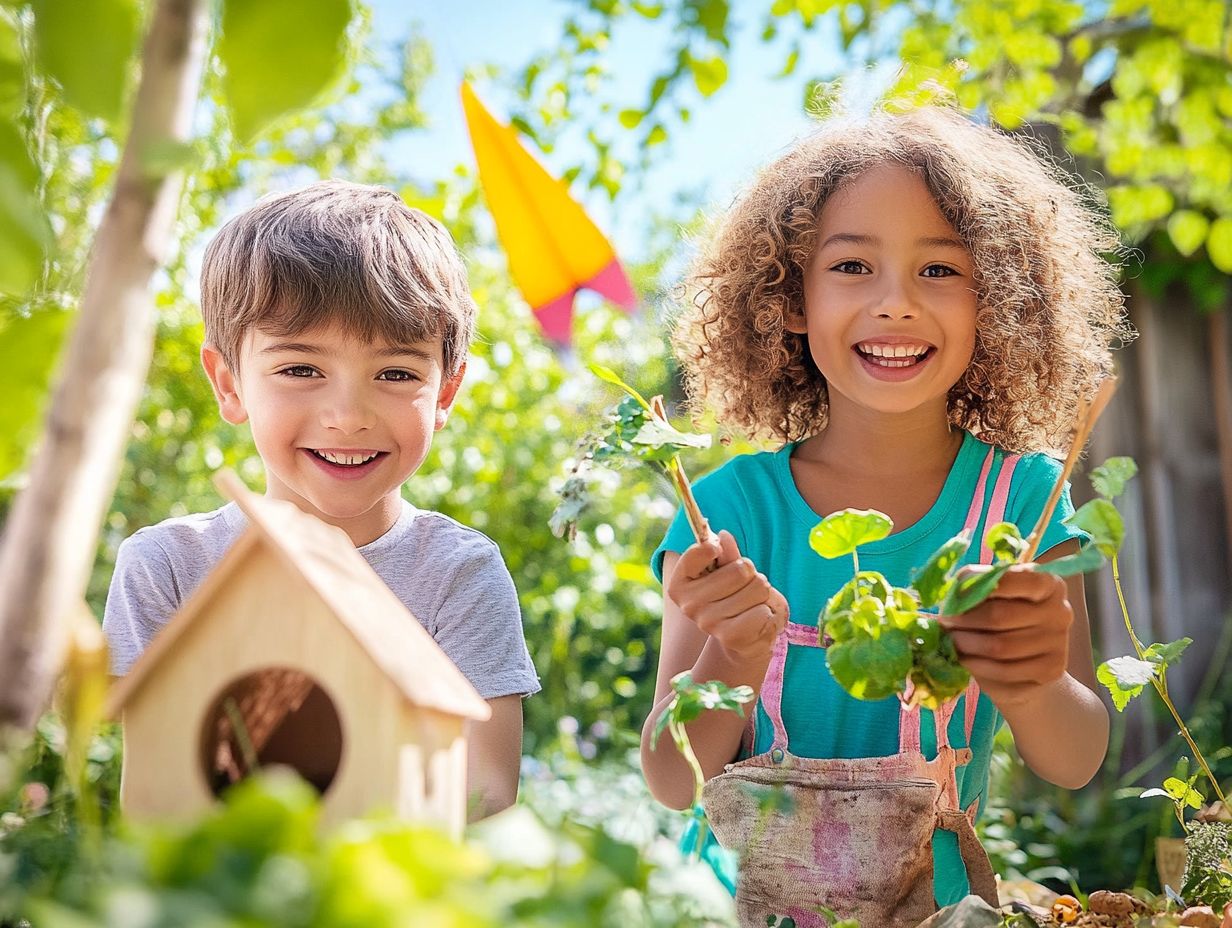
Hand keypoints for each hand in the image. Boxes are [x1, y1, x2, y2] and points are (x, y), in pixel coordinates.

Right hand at [666, 530, 788, 660]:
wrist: (744, 640)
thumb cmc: (737, 598)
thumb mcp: (731, 572)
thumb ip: (728, 555)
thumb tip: (723, 536)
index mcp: (681, 583)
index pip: (696, 552)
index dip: (713, 548)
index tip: (717, 552)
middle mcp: (689, 604)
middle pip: (741, 570)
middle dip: (753, 575)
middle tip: (747, 588)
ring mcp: (708, 622)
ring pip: (756, 589)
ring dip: (763, 595)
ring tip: (753, 605)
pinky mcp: (730, 636)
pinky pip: (762, 611)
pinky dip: (768, 613)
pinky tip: (758, 621)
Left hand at [939, 564, 1072, 707]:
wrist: (1024, 659)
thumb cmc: (1002, 614)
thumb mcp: (990, 593)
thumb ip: (974, 585)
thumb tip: (954, 596)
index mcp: (1048, 584)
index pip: (1016, 579)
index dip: (980, 588)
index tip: (955, 598)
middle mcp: (1060, 612)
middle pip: (1000, 616)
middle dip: (964, 620)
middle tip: (945, 623)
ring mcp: (1058, 644)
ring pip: (1000, 647)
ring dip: (966, 645)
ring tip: (953, 641)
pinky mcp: (1050, 672)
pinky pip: (1004, 671)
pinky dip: (977, 666)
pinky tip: (967, 660)